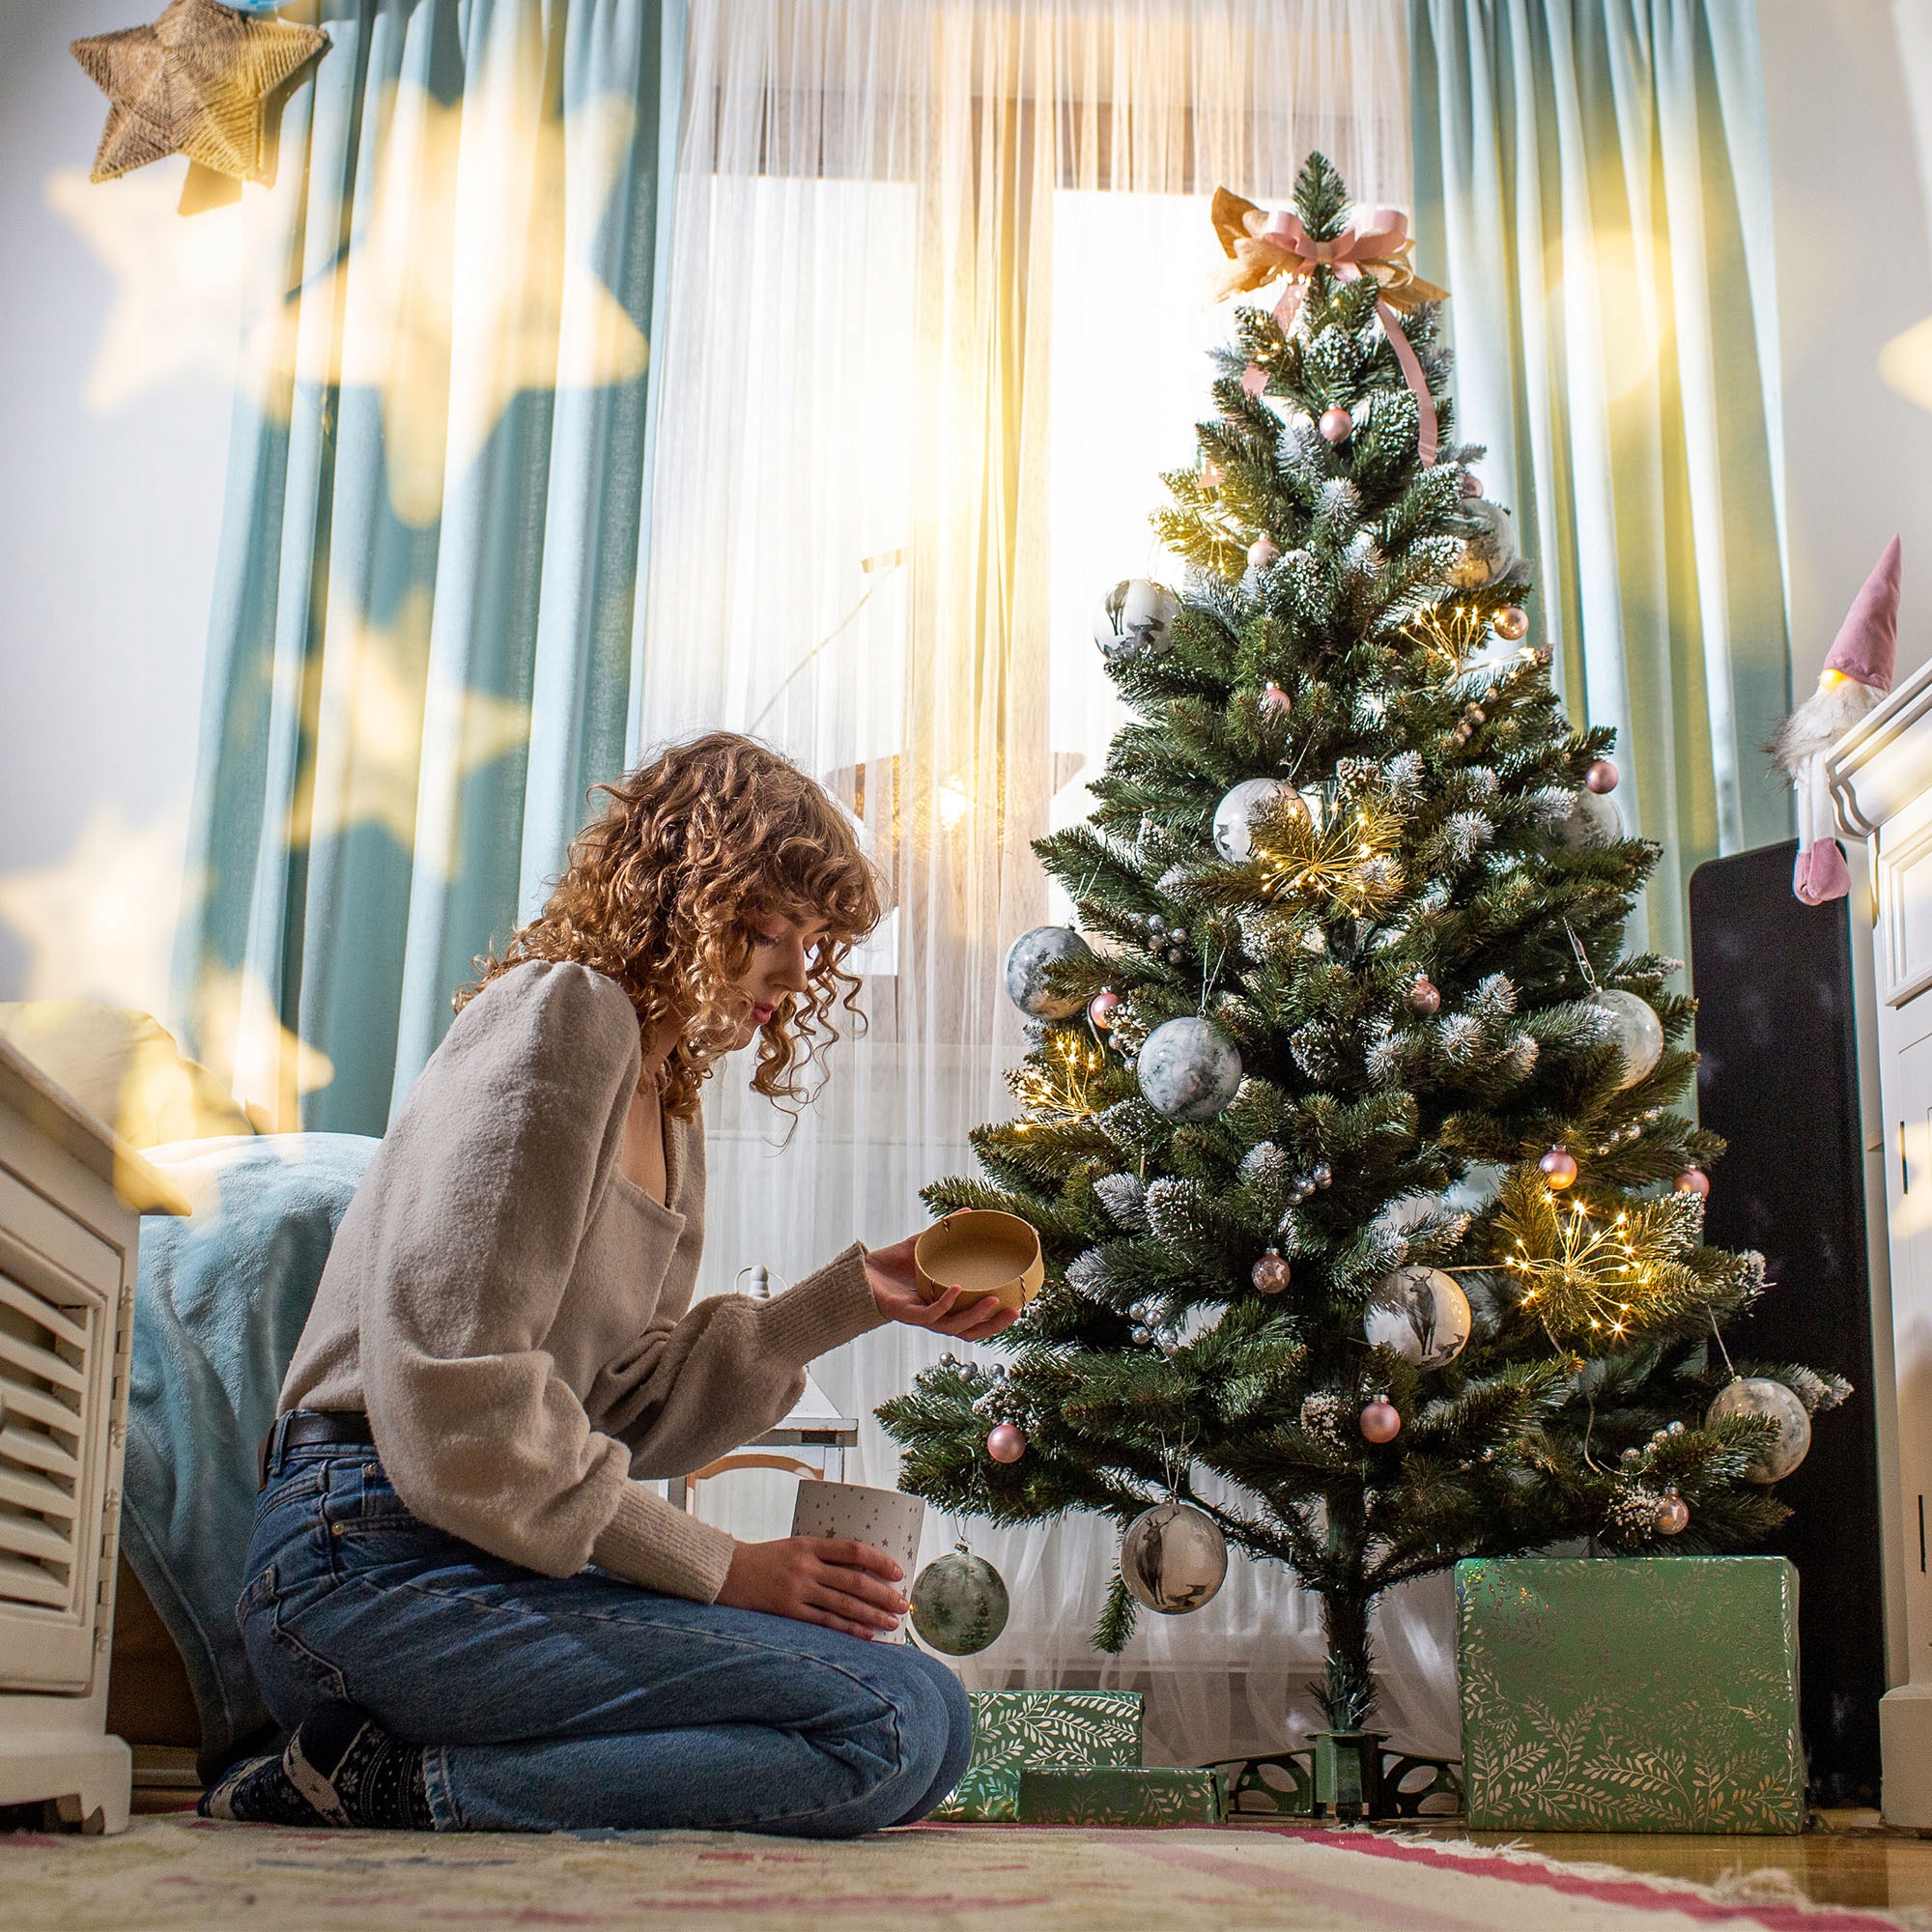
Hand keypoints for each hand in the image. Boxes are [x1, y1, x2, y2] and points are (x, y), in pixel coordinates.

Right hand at [714, 1536, 909, 1637]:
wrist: (725, 1574)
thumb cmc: (765, 1560)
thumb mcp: (793, 1548)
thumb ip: (821, 1557)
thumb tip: (860, 1571)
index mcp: (808, 1544)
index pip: (852, 1550)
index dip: (879, 1561)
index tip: (898, 1572)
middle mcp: (805, 1566)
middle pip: (854, 1581)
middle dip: (883, 1594)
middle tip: (903, 1605)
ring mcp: (797, 1590)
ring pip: (844, 1604)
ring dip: (871, 1615)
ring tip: (891, 1623)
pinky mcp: (788, 1612)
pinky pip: (825, 1622)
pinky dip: (849, 1629)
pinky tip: (866, 1635)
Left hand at [864, 1234, 1018, 1340]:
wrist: (860, 1273)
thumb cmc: (893, 1265)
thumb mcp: (924, 1246)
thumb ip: (944, 1232)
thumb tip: (969, 1212)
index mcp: (943, 1306)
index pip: (975, 1321)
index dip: (996, 1319)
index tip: (1020, 1306)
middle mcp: (934, 1316)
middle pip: (970, 1331)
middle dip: (994, 1325)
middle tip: (1016, 1311)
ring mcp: (920, 1316)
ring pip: (953, 1326)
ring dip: (975, 1316)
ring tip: (993, 1301)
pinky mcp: (904, 1313)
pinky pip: (928, 1313)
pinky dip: (945, 1303)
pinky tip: (956, 1288)